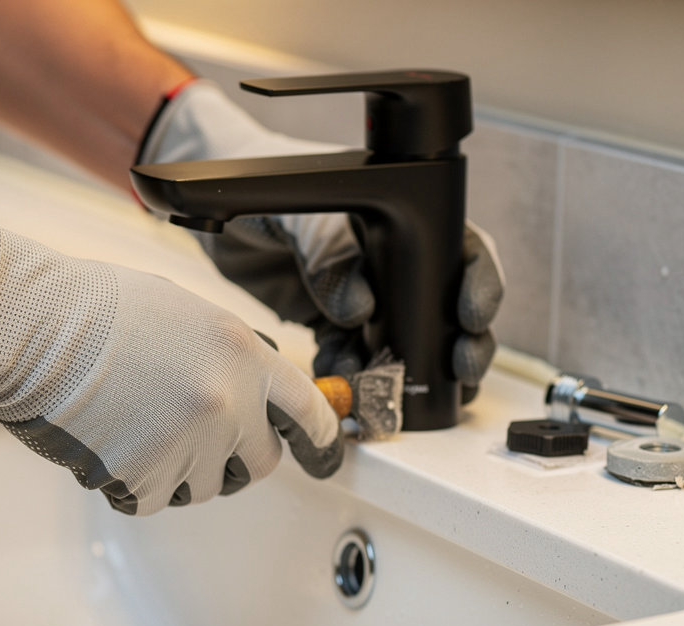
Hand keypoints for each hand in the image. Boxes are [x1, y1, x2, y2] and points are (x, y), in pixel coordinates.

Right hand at [0, 218, 343, 514]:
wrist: (33, 325)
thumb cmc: (100, 309)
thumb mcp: (190, 316)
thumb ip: (231, 360)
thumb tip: (250, 396)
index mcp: (245, 356)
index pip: (307, 410)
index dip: (319, 438)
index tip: (323, 453)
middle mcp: (230, 404)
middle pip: (261, 464)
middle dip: (236, 460)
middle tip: (197, 440)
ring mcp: (192, 444)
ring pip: (206, 488)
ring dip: (180, 472)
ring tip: (138, 428)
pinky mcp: (149, 476)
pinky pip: (156, 500)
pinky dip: (136, 484)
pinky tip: (111, 444)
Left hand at [139, 80, 504, 400]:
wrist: (205, 196)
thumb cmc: (257, 173)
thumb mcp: (296, 206)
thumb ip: (329, 250)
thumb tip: (360, 309)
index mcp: (402, 217)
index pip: (459, 251)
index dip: (478, 286)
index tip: (472, 316)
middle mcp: (392, 261)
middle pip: (444, 309)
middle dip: (459, 345)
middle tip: (460, 370)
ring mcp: (364, 297)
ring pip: (404, 344)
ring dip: (408, 375)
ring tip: (400, 394)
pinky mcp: (330, 323)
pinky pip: (353, 359)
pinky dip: (353, 380)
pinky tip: (345, 388)